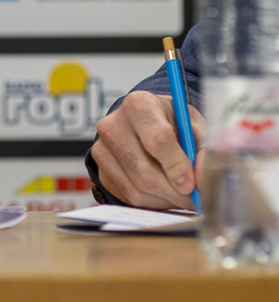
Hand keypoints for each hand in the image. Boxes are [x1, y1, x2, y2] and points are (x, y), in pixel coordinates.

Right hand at [91, 91, 204, 209]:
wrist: (149, 124)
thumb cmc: (174, 123)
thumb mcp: (196, 127)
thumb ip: (206, 151)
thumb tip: (202, 180)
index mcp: (138, 105)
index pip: (157, 140)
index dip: (177, 166)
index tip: (192, 183)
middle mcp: (113, 125)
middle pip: (143, 171)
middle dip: (174, 192)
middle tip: (194, 198)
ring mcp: (102, 149)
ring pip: (137, 188)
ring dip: (166, 198)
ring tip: (182, 193)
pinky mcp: (101, 170)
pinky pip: (129, 196)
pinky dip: (153, 201)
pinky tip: (165, 191)